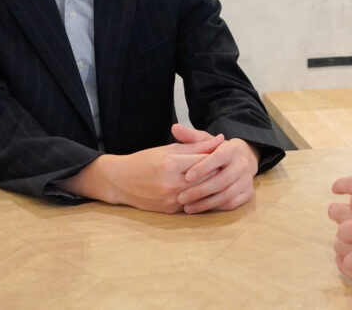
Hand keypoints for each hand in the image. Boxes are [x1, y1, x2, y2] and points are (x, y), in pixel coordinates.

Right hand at [61, 131, 223, 212]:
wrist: (120, 181)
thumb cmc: (145, 160)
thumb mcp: (169, 148)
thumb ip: (196, 146)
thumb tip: (221, 139)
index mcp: (171, 163)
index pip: (205, 160)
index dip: (218, 157)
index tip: (228, 153)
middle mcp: (171, 183)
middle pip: (206, 178)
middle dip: (219, 172)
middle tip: (231, 166)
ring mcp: (170, 199)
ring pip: (202, 193)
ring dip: (213, 186)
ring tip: (222, 177)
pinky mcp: (170, 210)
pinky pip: (192, 204)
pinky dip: (201, 197)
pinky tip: (208, 190)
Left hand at [172, 124, 259, 212]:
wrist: (245, 158)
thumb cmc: (219, 151)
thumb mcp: (207, 141)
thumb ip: (191, 137)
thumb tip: (174, 127)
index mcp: (232, 149)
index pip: (219, 158)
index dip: (203, 167)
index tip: (187, 176)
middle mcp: (243, 164)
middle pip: (222, 180)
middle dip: (200, 190)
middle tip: (181, 197)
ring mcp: (247, 180)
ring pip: (227, 194)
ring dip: (206, 203)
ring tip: (187, 207)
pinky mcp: (248, 192)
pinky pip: (232, 203)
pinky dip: (216, 208)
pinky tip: (201, 209)